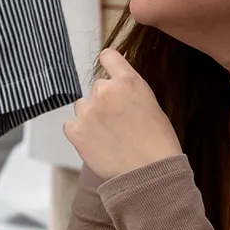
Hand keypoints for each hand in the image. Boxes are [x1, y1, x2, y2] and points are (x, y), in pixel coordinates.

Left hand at [62, 49, 182, 180]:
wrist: (149, 172)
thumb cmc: (158, 143)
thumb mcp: (151, 106)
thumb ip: (130, 93)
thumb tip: (117, 92)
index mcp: (129, 81)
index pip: (108, 56)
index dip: (109, 66)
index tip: (109, 76)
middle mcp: (105, 90)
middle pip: (97, 88)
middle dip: (103, 101)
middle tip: (117, 123)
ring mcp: (88, 110)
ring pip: (82, 106)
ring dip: (90, 117)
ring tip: (107, 137)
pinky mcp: (75, 130)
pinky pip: (71, 125)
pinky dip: (80, 134)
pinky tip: (96, 144)